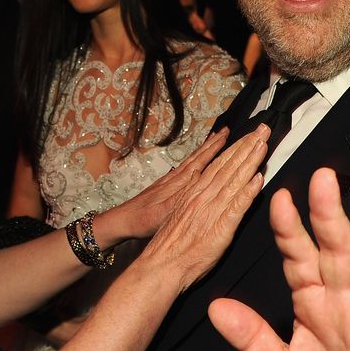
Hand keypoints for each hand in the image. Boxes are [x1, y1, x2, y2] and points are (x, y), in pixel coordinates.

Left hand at [107, 128, 230, 241]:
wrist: (124, 220)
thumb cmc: (144, 220)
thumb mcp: (165, 212)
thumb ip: (182, 196)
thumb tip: (198, 178)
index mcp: (178, 184)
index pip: (200, 162)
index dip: (213, 149)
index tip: (225, 136)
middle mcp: (175, 178)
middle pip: (197, 157)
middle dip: (212, 144)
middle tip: (225, 130)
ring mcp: (169, 180)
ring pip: (191, 160)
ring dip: (204, 148)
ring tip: (214, 137)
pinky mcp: (164, 184)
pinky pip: (183, 167)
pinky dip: (193, 158)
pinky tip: (196, 157)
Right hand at [139, 126, 265, 291]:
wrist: (160, 265)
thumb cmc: (170, 246)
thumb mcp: (180, 214)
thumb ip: (195, 201)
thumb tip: (206, 191)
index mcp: (195, 192)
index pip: (220, 165)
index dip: (236, 148)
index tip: (250, 135)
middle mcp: (203, 195)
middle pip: (229, 166)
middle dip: (247, 146)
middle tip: (264, 129)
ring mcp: (211, 210)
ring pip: (234, 180)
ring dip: (250, 160)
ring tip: (263, 144)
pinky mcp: (220, 228)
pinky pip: (236, 206)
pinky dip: (247, 192)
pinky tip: (258, 179)